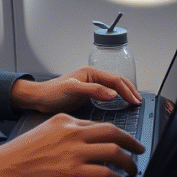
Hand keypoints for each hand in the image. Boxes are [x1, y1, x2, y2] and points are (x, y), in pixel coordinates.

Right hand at [0, 113, 145, 176]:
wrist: (5, 167)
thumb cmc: (22, 153)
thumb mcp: (45, 130)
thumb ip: (65, 132)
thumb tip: (84, 142)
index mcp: (66, 121)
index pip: (99, 124)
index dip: (116, 134)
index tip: (123, 141)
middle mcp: (73, 133)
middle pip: (113, 132)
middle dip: (132, 141)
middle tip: (139, 149)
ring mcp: (74, 152)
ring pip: (114, 151)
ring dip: (128, 162)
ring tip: (132, 169)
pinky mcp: (73, 172)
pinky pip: (105, 173)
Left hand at [11, 67, 141, 114]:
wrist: (38, 99)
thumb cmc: (51, 93)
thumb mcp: (72, 90)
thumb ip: (93, 91)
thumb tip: (113, 94)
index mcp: (91, 72)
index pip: (116, 80)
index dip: (127, 91)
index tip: (135, 102)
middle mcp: (92, 77)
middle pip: (117, 82)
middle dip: (130, 91)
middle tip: (139, 103)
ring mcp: (90, 85)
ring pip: (114, 87)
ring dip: (125, 93)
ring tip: (134, 102)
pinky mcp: (88, 94)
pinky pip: (107, 94)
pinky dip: (117, 98)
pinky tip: (120, 104)